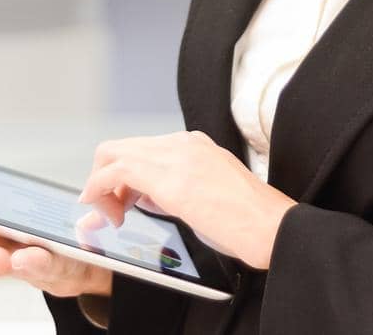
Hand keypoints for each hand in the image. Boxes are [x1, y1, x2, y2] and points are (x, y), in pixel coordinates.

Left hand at [77, 129, 297, 270]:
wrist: (273, 228)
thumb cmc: (248, 222)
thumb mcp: (205, 196)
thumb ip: (173, 189)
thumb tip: (142, 196)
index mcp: (194, 145)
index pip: (141, 150)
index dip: (120, 178)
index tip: (117, 203)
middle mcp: (183, 144)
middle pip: (121, 147)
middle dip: (103, 179)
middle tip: (107, 212)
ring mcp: (177, 156)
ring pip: (113, 153)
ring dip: (100, 186)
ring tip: (109, 217)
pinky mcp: (170, 180)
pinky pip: (116, 172)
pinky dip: (99, 189)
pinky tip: (106, 214)